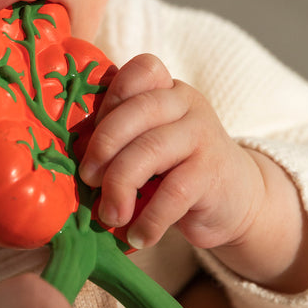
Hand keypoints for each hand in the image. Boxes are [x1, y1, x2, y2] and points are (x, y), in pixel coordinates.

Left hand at [78, 55, 307, 291]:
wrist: (235, 199)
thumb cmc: (176, 170)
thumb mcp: (148, 146)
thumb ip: (120, 140)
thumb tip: (72, 158)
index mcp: (166, 90)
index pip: (141, 71)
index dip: (109, 99)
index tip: (90, 136)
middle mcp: (186, 104)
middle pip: (137, 111)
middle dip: (103, 147)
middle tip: (88, 180)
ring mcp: (203, 135)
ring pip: (151, 150)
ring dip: (120, 187)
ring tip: (110, 216)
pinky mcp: (213, 173)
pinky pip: (173, 193)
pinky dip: (148, 220)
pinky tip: (138, 236)